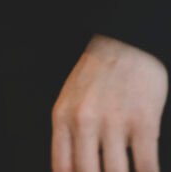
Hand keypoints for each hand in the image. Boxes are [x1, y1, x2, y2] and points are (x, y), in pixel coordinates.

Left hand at [52, 34, 167, 171]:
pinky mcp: (143, 122)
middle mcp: (84, 122)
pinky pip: (145, 164)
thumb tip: (71, 168)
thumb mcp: (69, 101)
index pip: (61, 165)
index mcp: (62, 118)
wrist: (125, 46)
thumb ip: (68, 133)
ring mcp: (114, 123)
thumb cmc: (96, 75)